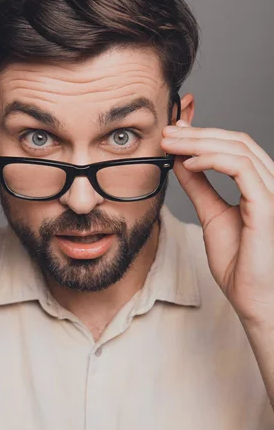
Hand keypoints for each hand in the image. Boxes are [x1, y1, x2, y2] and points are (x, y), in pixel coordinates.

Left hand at [161, 120, 273, 322]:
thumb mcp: (210, 214)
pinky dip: (212, 160)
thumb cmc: (239, 262)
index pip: (234, 146)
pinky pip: (242, 169)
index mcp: (259, 184)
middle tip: (166, 133)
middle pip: (236, 141)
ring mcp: (272, 192)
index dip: (203, 134)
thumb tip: (180, 160)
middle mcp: (269, 182)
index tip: (173, 132)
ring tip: (171, 146)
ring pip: (238, 149)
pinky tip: (188, 163)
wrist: (252, 297)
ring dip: (199, 142)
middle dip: (197, 134)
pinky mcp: (267, 205)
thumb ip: (199, 186)